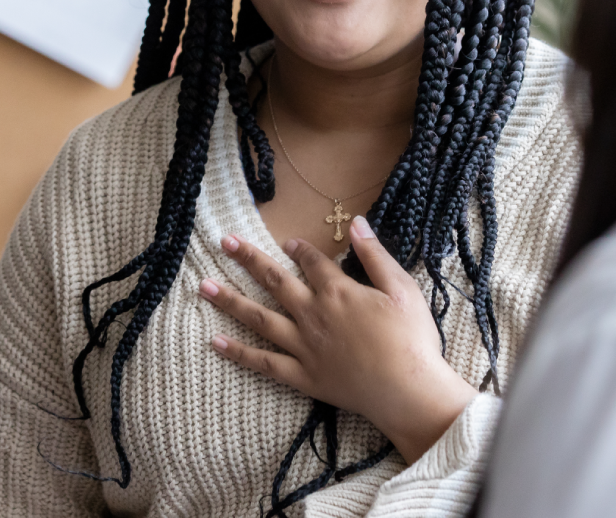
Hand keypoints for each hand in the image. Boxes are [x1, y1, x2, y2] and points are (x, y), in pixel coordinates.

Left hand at [199, 215, 478, 464]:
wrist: (408, 392)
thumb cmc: (411, 339)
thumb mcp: (401, 288)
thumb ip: (375, 254)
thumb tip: (356, 222)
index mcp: (338, 292)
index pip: (311, 262)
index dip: (298, 248)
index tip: (287, 241)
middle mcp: (313, 315)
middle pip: (275, 281)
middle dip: (249, 259)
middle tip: (225, 241)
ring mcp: (304, 347)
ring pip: (259, 319)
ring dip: (230, 301)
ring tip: (204, 287)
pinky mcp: (303, 376)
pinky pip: (264, 363)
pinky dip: (238, 353)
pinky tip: (215, 343)